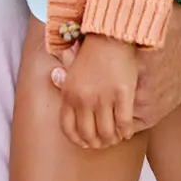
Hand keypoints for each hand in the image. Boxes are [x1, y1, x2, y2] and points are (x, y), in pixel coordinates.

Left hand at [55, 33, 138, 148]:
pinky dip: (126, 131)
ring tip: (116, 137)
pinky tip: (127, 130)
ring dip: (112, 139)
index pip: (68, 128)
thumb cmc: (91, 53)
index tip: (86, 143)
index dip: (78, 140)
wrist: (110, 38)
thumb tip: (53, 77)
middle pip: (88, 134)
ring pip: (107, 132)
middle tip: (104, 142)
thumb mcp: (71, 66)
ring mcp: (103, 97)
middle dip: (97, 143)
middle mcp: (84, 99)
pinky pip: (124, 123)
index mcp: (69, 94)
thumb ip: (63, 78)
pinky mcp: (123, 94)